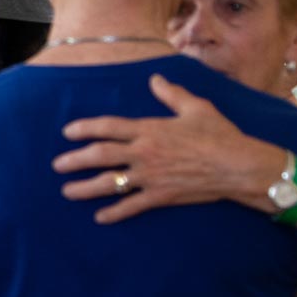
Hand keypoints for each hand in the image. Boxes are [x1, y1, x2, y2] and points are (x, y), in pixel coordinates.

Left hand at [51, 75, 281, 222]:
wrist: (239, 165)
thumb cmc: (220, 134)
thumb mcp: (196, 107)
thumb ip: (171, 93)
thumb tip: (155, 78)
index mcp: (150, 129)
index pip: (108, 127)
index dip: (85, 128)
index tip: (67, 132)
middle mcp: (144, 152)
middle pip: (100, 155)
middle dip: (75, 160)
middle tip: (57, 165)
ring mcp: (150, 176)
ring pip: (110, 183)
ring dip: (85, 188)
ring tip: (67, 191)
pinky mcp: (161, 196)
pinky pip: (131, 206)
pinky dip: (114, 212)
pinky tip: (99, 217)